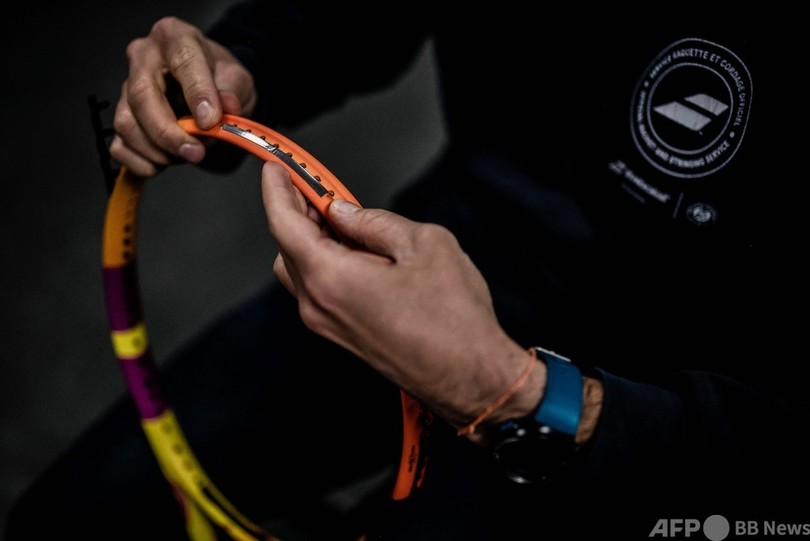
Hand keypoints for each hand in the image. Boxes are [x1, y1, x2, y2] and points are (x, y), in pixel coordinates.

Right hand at [110, 16, 256, 176]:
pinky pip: (119, 145)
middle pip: (142, 97)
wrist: (210, 85)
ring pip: (127, 124)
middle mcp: (143, 58)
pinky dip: (142, 162)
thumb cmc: (219, 77)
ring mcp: (126, 87)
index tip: (210, 122)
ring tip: (187, 154)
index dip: (197, 94)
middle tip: (195, 153)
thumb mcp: (237, 79)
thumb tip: (225, 108)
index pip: (183, 62)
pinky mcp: (122, 116)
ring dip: (158, 150)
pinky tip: (164, 163)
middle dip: (168, 133)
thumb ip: (233, 92)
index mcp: (175, 38)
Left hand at [261, 162, 543, 430]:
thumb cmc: (455, 318)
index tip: (276, 168)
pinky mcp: (343, 336)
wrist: (471, 378)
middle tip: (315, 186)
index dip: (277, 190)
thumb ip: (375, 222)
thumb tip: (344, 211)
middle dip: (296, 212)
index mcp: (333, 278)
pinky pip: (319, 290)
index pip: (284, 225)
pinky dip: (324, 262)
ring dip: (310, 239)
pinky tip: (356, 250)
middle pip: (287, 247)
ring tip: (342, 218)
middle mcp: (320, 306)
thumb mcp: (424, 245)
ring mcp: (329, 326)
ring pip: (300, 270)